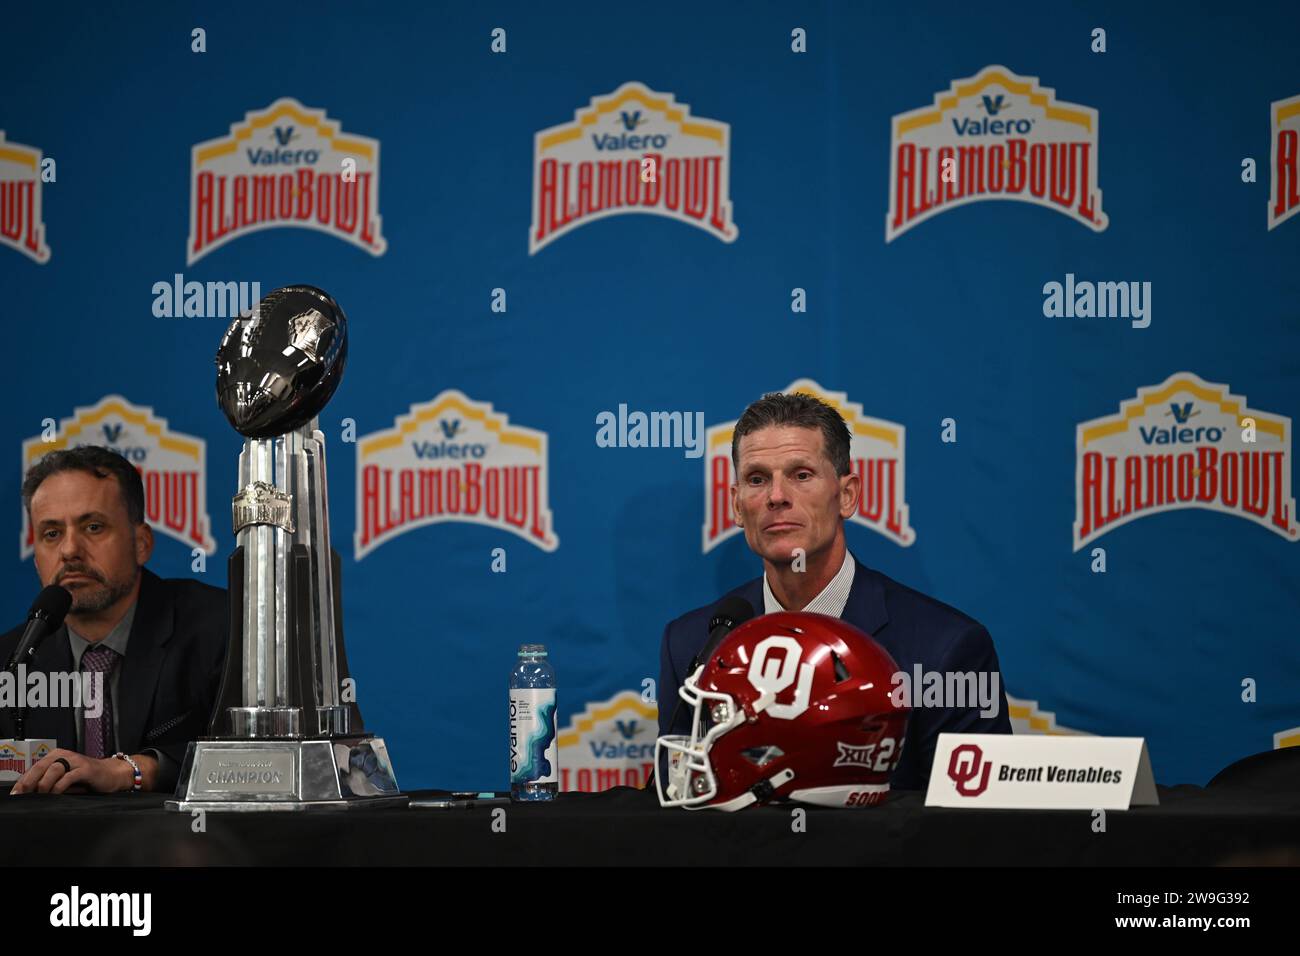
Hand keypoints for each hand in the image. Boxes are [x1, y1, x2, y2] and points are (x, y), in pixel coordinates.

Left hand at [9, 748, 131, 794]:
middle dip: (29, 783)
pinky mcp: (86, 769)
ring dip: (44, 785)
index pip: (34, 767)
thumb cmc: (87, 779)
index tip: (16, 794)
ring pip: (52, 770)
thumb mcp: (64, 779)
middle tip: (23, 795)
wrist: (112, 774)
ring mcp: (76, 761)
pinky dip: (59, 787)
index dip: (23, 781)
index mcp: (56, 756)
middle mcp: (64, 755)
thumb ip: (49, 782)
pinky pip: (68, 777)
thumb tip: (29, 793)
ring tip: (42, 795)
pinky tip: (56, 794)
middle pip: (40, 767)